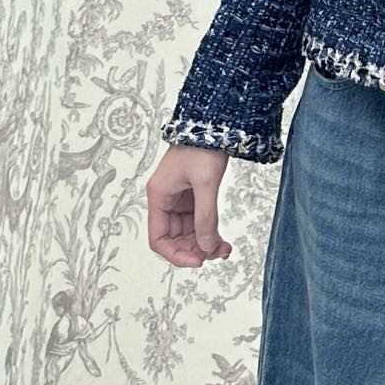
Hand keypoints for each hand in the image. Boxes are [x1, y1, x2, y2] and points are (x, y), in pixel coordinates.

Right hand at [147, 143, 233, 266]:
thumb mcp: (206, 182)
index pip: (158, 239)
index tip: (197, 261)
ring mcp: (180, 199)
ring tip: (225, 248)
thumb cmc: (203, 146)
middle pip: (175, 238)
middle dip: (195, 249)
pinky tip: (222, 241)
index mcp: (159, 196)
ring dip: (205, 243)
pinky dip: (210, 232)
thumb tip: (208, 247)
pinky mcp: (194, 195)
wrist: (215, 123)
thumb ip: (206, 217)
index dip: (175, 254)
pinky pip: (198, 221)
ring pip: (188, 232)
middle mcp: (167, 200)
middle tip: (217, 254)